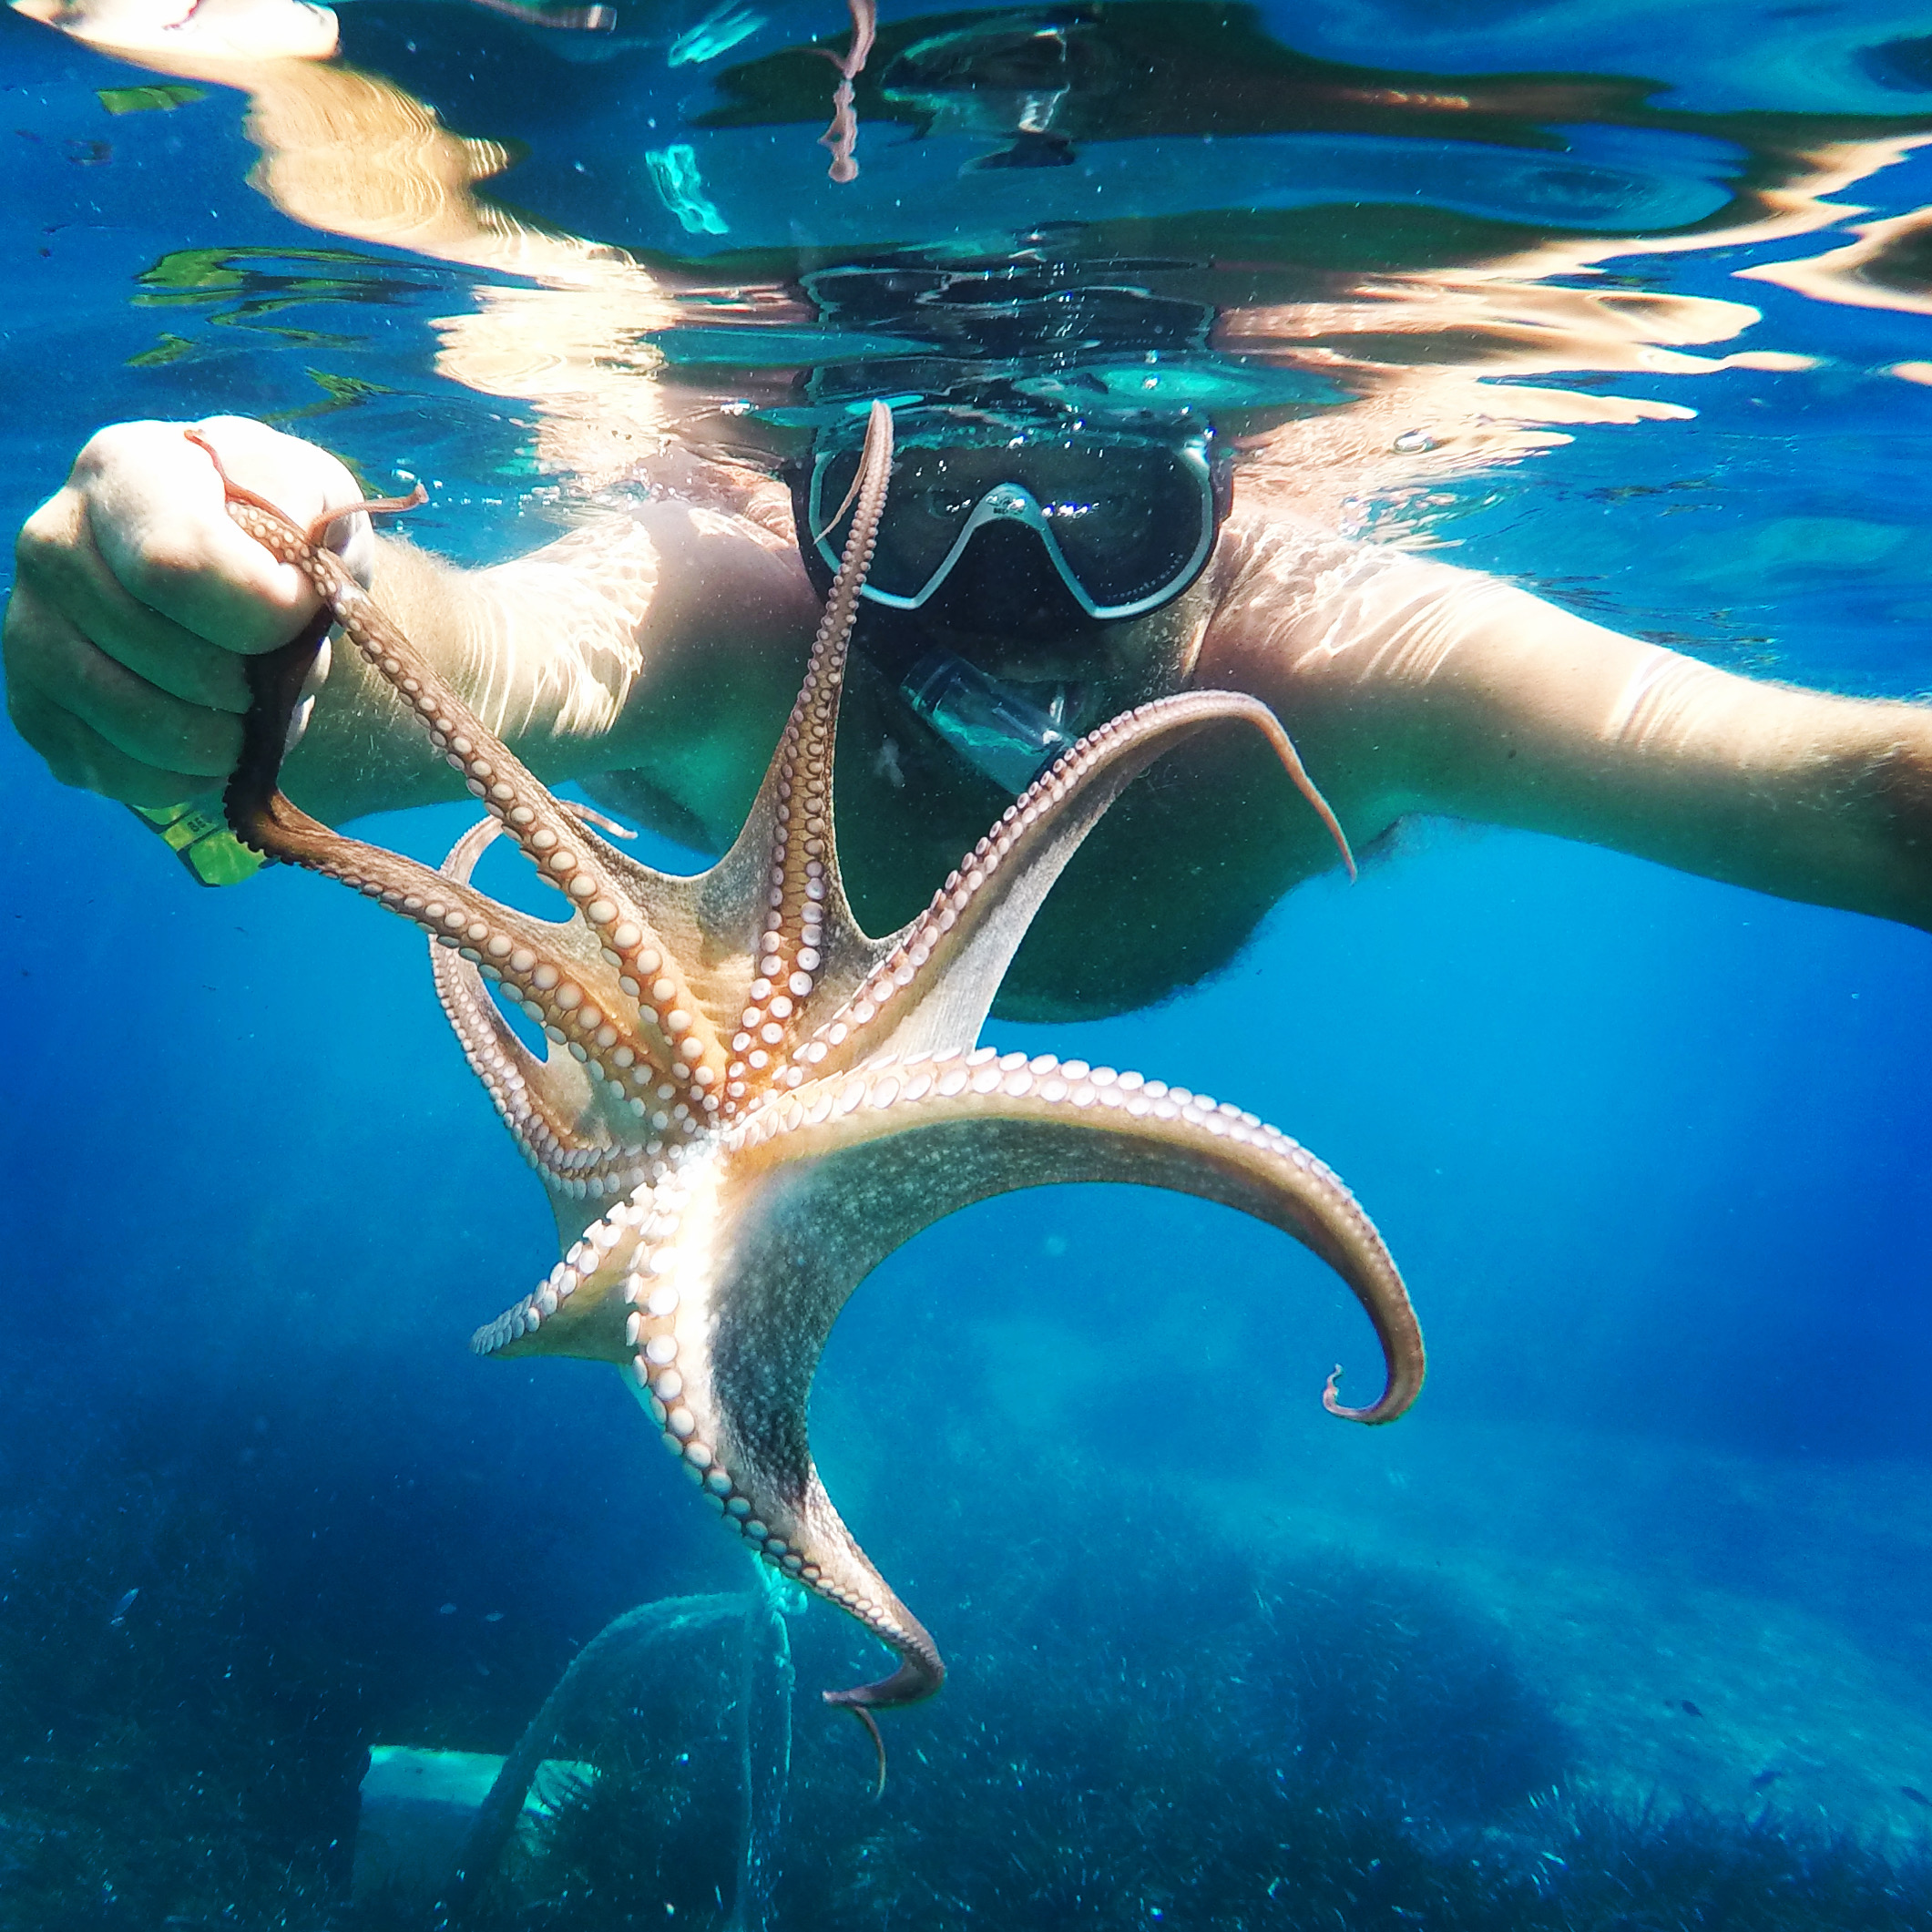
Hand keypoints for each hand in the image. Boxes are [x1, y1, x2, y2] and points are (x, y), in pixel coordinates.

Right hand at [5, 416, 370, 807]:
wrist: (237, 577)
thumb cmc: (280, 533)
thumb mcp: (314, 494)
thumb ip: (308, 518)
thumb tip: (290, 585)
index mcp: (126, 471)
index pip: (177, 565)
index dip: (265, 613)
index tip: (306, 611)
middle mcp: (53, 540)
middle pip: (162, 654)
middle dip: (253, 683)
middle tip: (286, 670)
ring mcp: (29, 626)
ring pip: (135, 721)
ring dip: (225, 737)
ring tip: (255, 708)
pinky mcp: (33, 704)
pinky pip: (115, 770)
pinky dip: (187, 775)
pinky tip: (215, 739)